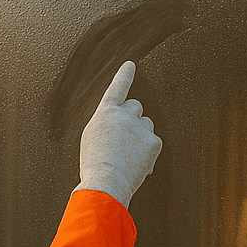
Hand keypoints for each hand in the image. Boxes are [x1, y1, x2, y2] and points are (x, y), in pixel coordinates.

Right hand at [75, 61, 161, 208]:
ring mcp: (141, 127)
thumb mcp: (93, 137)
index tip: (130, 64)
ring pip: (146, 125)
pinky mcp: (154, 142)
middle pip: (136, 107)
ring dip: (141, 135)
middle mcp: (125, 114)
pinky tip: (136, 165)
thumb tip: (120, 129)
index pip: (117, 87)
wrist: (106, 181)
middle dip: (133, 118)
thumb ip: (107, 126)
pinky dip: (148, 152)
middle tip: (126, 137)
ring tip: (128, 155)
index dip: (124, 75)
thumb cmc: (95, 164)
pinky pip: (154, 143)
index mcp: (106, 112)